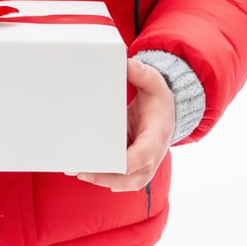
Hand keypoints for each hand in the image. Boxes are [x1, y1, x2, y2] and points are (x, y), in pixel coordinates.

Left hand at [75, 57, 174, 191]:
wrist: (168, 114)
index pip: (142, 157)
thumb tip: (126, 62)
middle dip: (105, 177)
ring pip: (124, 183)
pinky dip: (103, 178)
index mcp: (155, 138)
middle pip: (130, 178)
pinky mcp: (133, 166)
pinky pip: (120, 178)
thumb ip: (141, 72)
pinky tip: (84, 171)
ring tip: (78, 171)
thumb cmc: (159, 100)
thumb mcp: (154, 82)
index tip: (106, 162)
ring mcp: (143, 166)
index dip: (124, 163)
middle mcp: (151, 157)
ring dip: (102, 180)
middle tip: (81, 170)